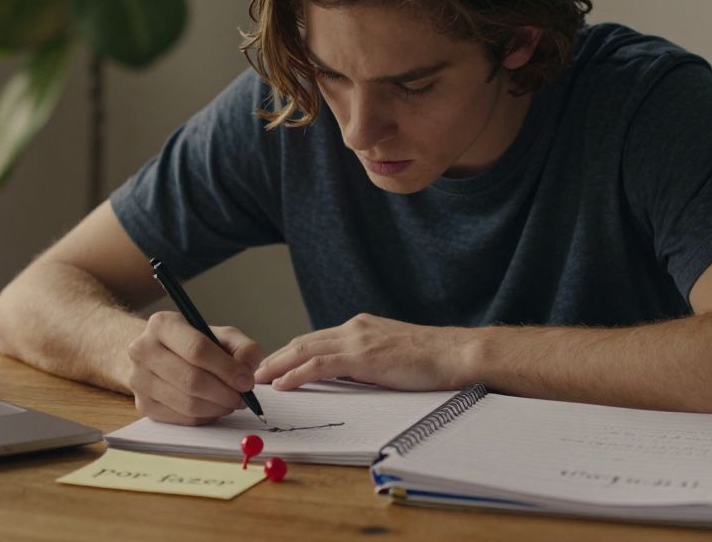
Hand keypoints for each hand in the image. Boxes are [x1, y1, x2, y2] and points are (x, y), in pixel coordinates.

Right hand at [126, 311, 265, 424]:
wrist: (154, 354)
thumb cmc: (192, 344)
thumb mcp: (220, 335)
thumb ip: (242, 348)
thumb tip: (248, 371)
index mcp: (162, 324)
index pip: (197, 349)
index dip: (227, 369)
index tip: (247, 381)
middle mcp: (142, 350)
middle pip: (191, 380)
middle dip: (224, 392)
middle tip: (243, 397)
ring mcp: (138, 380)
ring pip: (188, 403)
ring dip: (217, 407)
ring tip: (231, 401)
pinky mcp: (143, 405)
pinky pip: (182, 418)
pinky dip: (205, 416)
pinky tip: (213, 407)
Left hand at [254, 313, 475, 391]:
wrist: (456, 353)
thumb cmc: (432, 359)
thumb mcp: (391, 355)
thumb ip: (367, 360)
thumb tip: (347, 375)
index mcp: (361, 327)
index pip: (316, 339)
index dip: (291, 352)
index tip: (274, 364)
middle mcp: (355, 328)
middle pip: (304, 342)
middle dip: (276, 357)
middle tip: (255, 372)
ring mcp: (358, 340)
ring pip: (306, 351)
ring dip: (278, 365)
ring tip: (258, 379)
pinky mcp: (363, 357)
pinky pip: (320, 366)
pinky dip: (297, 374)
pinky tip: (282, 384)